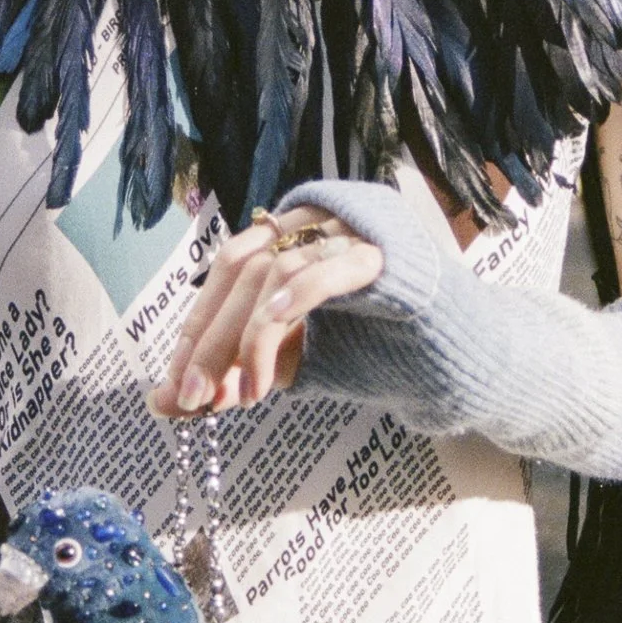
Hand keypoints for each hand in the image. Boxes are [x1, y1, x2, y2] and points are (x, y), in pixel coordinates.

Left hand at [149, 212, 382, 415]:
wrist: (458, 367)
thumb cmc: (377, 355)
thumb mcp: (290, 365)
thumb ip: (233, 374)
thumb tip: (163, 401)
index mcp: (294, 237)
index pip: (228, 272)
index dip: (198, 330)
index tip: (175, 390)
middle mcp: (319, 220)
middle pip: (242, 269)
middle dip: (210, 340)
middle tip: (190, 400)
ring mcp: (354, 229)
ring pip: (275, 272)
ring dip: (248, 339)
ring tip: (245, 395)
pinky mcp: (389, 255)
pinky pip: (327, 270)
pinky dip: (292, 303)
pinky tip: (271, 346)